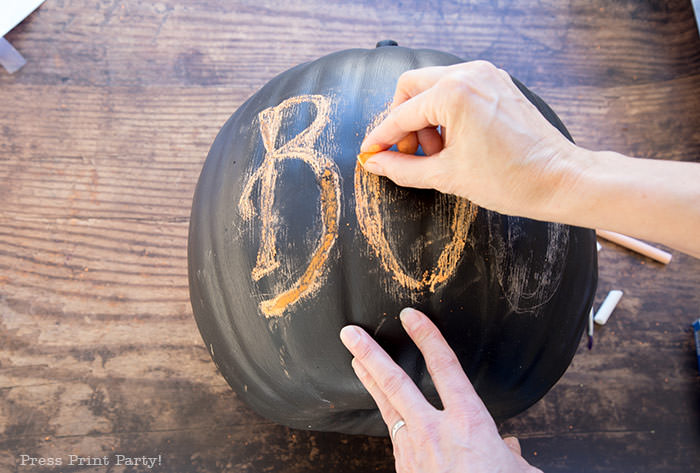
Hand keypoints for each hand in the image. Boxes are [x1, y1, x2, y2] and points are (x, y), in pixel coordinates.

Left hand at [339, 308, 541, 472]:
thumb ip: (511, 454)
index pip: (447, 367)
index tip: (412, 317)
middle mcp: (437, 431)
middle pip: (397, 383)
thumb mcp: (517, 470)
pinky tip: (384, 409)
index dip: (428, 337)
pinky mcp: (405, 468)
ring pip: (387, 406)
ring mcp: (415, 450)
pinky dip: (389, 417)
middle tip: (351, 333)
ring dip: (369, 380)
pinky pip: (395, 435)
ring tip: (354, 359)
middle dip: (372, 354)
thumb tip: (511, 449)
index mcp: (470, 423)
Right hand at [358, 60, 583, 219]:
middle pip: (411, 88)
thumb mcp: (447, 176)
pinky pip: (457, 89)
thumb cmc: (513, 179)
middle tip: (407, 153)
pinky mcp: (497, 83)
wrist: (560, 179)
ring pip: (433, 87)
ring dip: (425, 118)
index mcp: (454, 93)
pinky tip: (453, 142)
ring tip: (437, 153)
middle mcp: (469, 74)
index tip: (370, 153)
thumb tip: (377, 164)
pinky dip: (446, 113)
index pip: (401, 114)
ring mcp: (486, 75)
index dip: (381, 137)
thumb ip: (404, 167)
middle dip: (403, 122)